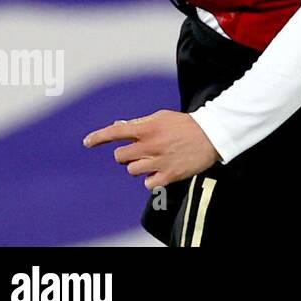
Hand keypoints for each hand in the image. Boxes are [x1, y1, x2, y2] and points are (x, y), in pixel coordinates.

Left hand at [83, 110, 219, 190]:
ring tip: (154, 160)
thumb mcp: (162, 117)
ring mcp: (159, 161)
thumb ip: (138, 123)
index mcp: (149, 128)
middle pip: (120, 155)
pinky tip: (160, 171)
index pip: (116, 132)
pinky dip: (150, 179)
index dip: (98, 137)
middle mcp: (151, 145)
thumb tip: (117, 125)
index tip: (87, 142)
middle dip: (126, 154)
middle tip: (140, 151)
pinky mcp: (169, 175)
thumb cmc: (185, 125)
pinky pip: (147, 183)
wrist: (212, 135)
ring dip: (139, 166)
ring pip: (131, 170)